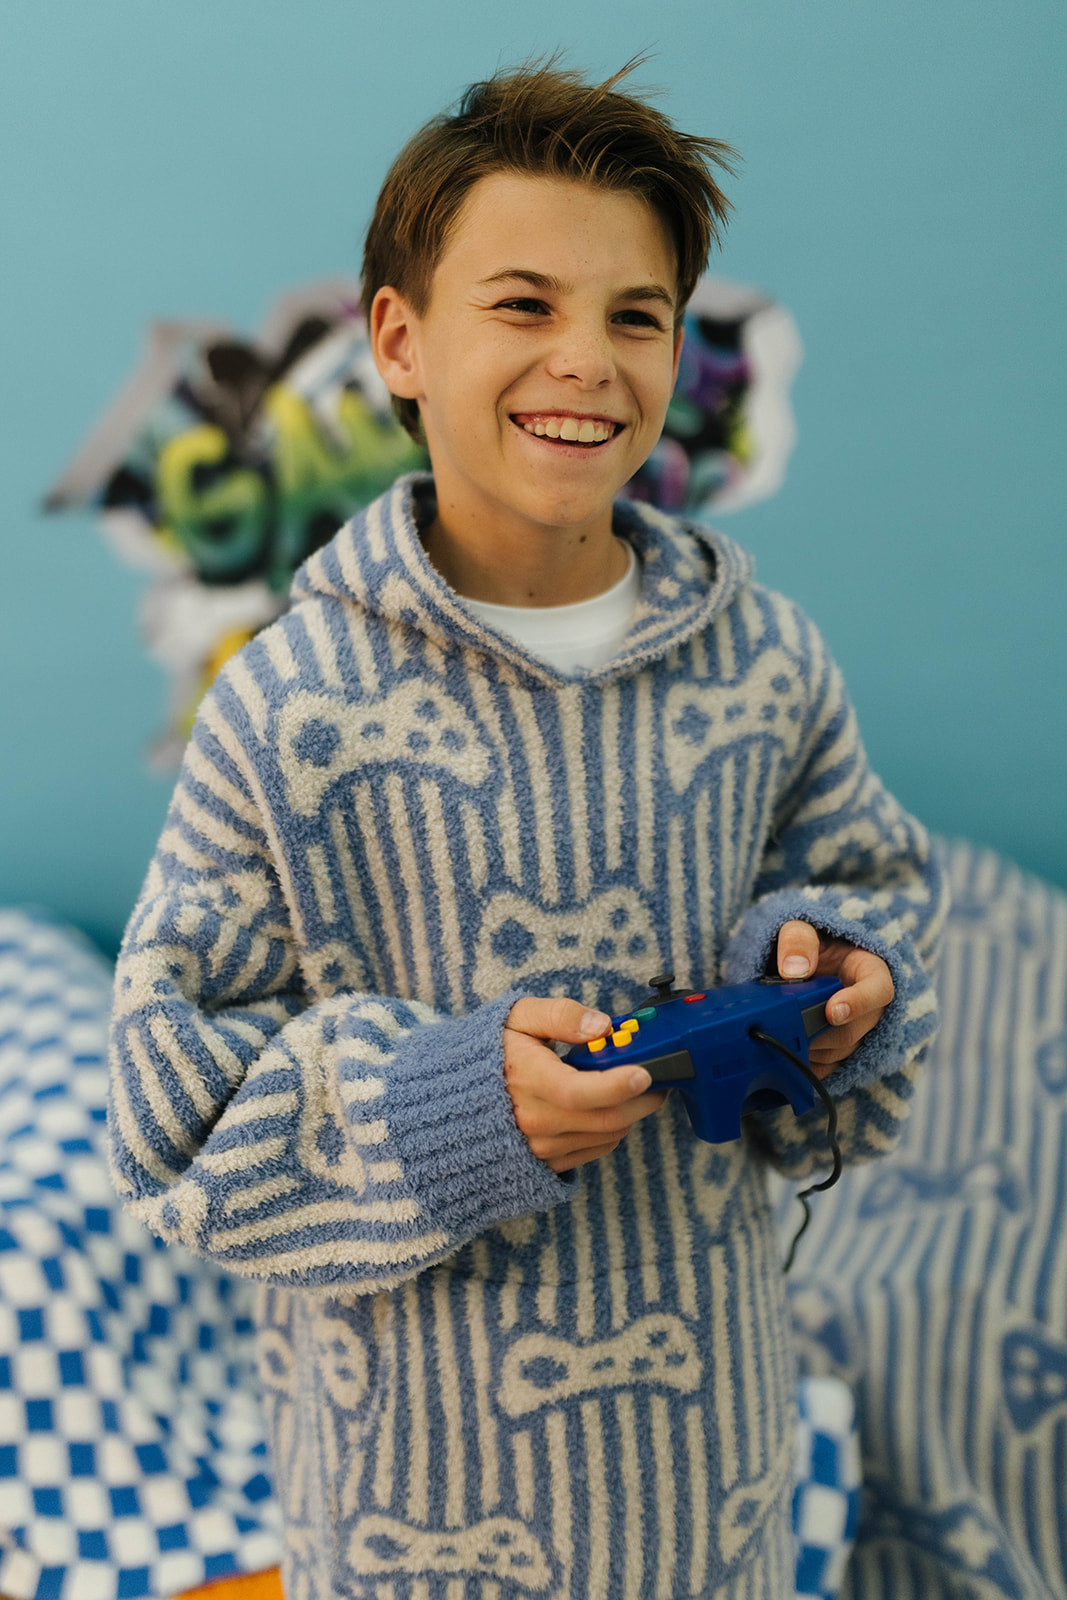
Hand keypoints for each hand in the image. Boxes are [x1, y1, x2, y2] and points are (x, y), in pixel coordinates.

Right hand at [504, 997, 668, 1172]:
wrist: (456, 1096)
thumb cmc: (491, 1051)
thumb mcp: (518, 1017)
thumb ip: (560, 1015)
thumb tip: (601, 1025)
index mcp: (526, 1080)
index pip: (580, 1092)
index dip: (617, 1085)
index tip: (644, 1073)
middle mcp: (533, 1120)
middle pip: (606, 1118)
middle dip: (642, 1099)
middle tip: (658, 1077)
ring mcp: (539, 1146)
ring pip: (606, 1136)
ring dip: (629, 1113)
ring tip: (632, 1088)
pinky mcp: (546, 1161)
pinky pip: (594, 1151)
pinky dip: (611, 1129)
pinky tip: (607, 1107)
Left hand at [775, 920, 894, 1076]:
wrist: (801, 958)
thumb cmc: (808, 940)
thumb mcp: (801, 927)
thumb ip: (798, 940)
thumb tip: (793, 970)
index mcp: (870, 968)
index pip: (880, 990)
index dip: (859, 1003)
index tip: (832, 1011)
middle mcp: (871, 1003)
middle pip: (858, 1027)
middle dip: (824, 1030)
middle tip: (791, 1025)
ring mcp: (859, 1027)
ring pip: (845, 1050)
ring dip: (816, 1048)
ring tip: (786, 1033)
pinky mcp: (843, 1047)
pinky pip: (833, 1066)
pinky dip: (812, 1065)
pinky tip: (790, 1054)